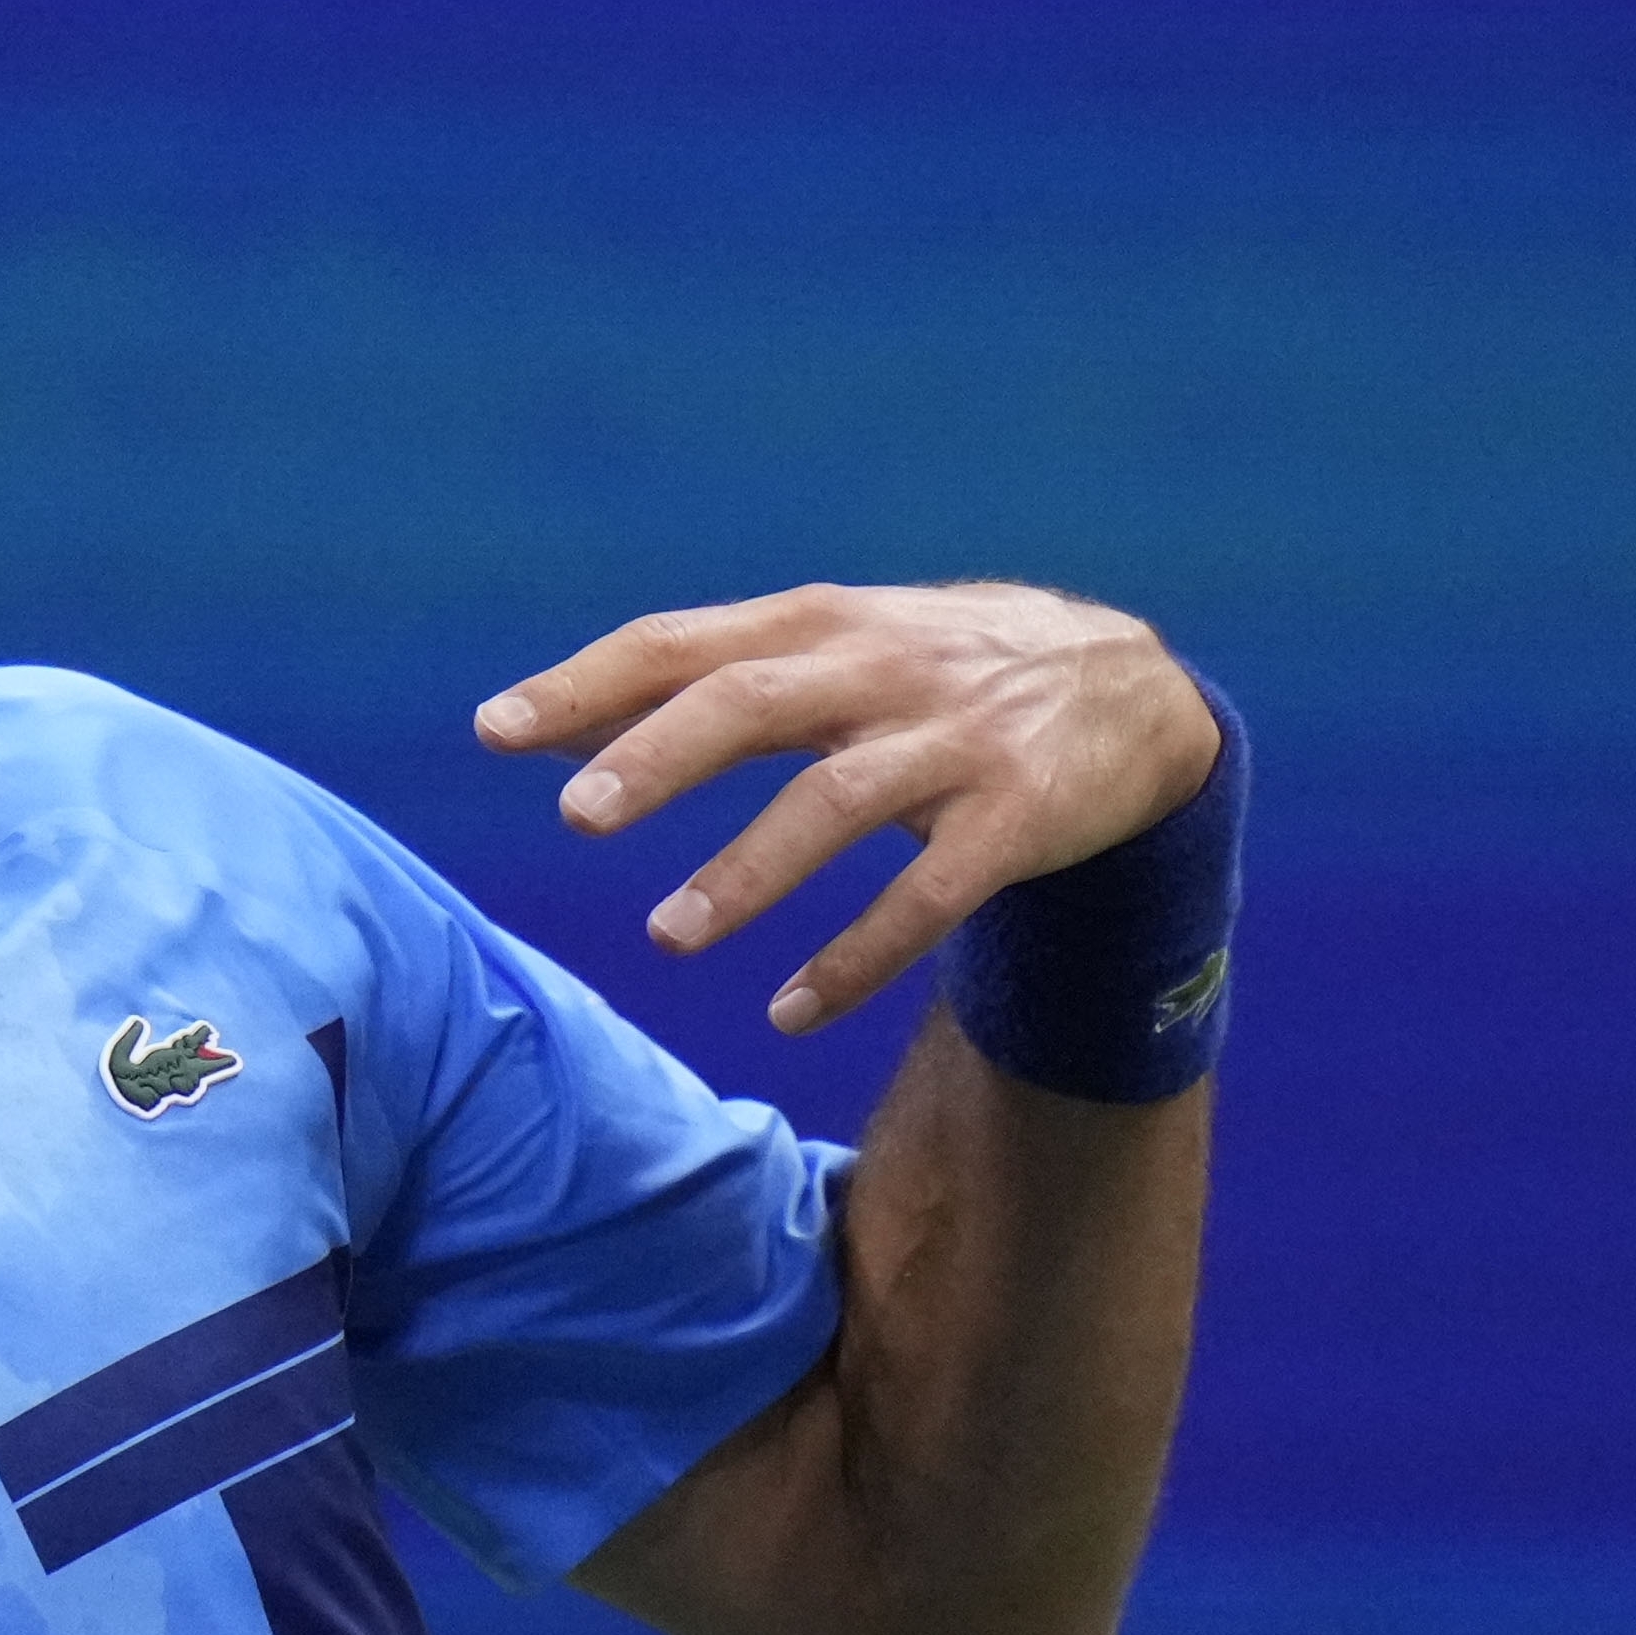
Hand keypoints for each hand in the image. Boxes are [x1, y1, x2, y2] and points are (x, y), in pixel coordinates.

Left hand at [477, 583, 1218, 1032]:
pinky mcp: (1017, 822)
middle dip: (663, 757)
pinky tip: (789, 1010)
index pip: (685, 641)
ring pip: (837, 803)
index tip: (496, 729)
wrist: (1139, 694)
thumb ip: (722, 672)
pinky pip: (930, 897)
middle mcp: (884, 671)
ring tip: (668, 936)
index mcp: (824, 623)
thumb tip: (565, 726)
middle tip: (577, 817)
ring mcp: (954, 745)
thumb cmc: (947, 669)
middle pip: (755, 701)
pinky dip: (857, 955)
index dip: (590, 682)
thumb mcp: (846, 642)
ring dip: (749, 870)